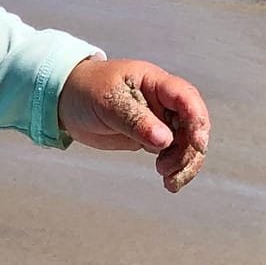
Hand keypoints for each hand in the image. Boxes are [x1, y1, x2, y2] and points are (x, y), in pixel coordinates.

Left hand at [56, 57, 209, 192]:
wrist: (68, 101)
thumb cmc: (87, 90)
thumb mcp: (108, 102)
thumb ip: (136, 120)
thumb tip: (165, 140)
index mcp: (155, 82)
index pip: (185, 97)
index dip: (197, 120)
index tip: (197, 143)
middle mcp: (163, 101)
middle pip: (192, 124)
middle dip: (189, 150)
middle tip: (170, 170)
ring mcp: (159, 120)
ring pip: (186, 143)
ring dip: (184, 163)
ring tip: (169, 181)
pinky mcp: (151, 137)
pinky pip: (172, 153)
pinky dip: (175, 168)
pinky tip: (169, 182)